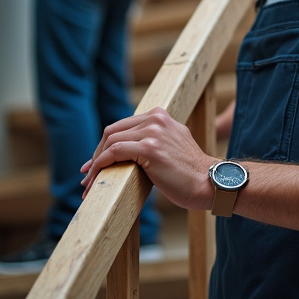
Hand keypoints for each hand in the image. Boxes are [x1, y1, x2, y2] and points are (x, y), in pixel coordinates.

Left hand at [81, 107, 216, 209]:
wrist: (209, 182)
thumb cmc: (190, 172)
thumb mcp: (172, 144)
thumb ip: (154, 139)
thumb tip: (127, 150)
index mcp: (161, 116)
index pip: (123, 125)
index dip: (105, 144)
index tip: (96, 161)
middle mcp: (156, 119)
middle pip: (112, 131)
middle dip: (97, 153)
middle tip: (89, 174)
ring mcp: (153, 132)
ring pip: (110, 141)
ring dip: (95, 163)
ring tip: (89, 182)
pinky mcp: (150, 148)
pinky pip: (114, 152)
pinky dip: (100, 165)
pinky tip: (96, 179)